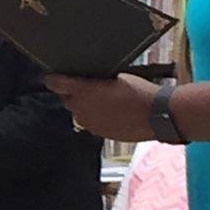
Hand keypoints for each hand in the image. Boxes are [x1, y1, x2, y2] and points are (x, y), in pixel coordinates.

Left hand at [46, 72, 160, 141]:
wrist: (156, 115)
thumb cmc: (140, 92)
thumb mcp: (117, 76)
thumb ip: (97, 79)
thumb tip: (89, 80)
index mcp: (84, 90)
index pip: (56, 84)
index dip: (54, 80)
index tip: (52, 78)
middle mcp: (82, 108)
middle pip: (66, 100)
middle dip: (71, 93)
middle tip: (85, 87)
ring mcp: (90, 123)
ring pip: (77, 113)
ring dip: (83, 106)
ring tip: (100, 100)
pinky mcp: (99, 133)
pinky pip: (89, 123)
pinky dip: (94, 117)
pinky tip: (108, 112)